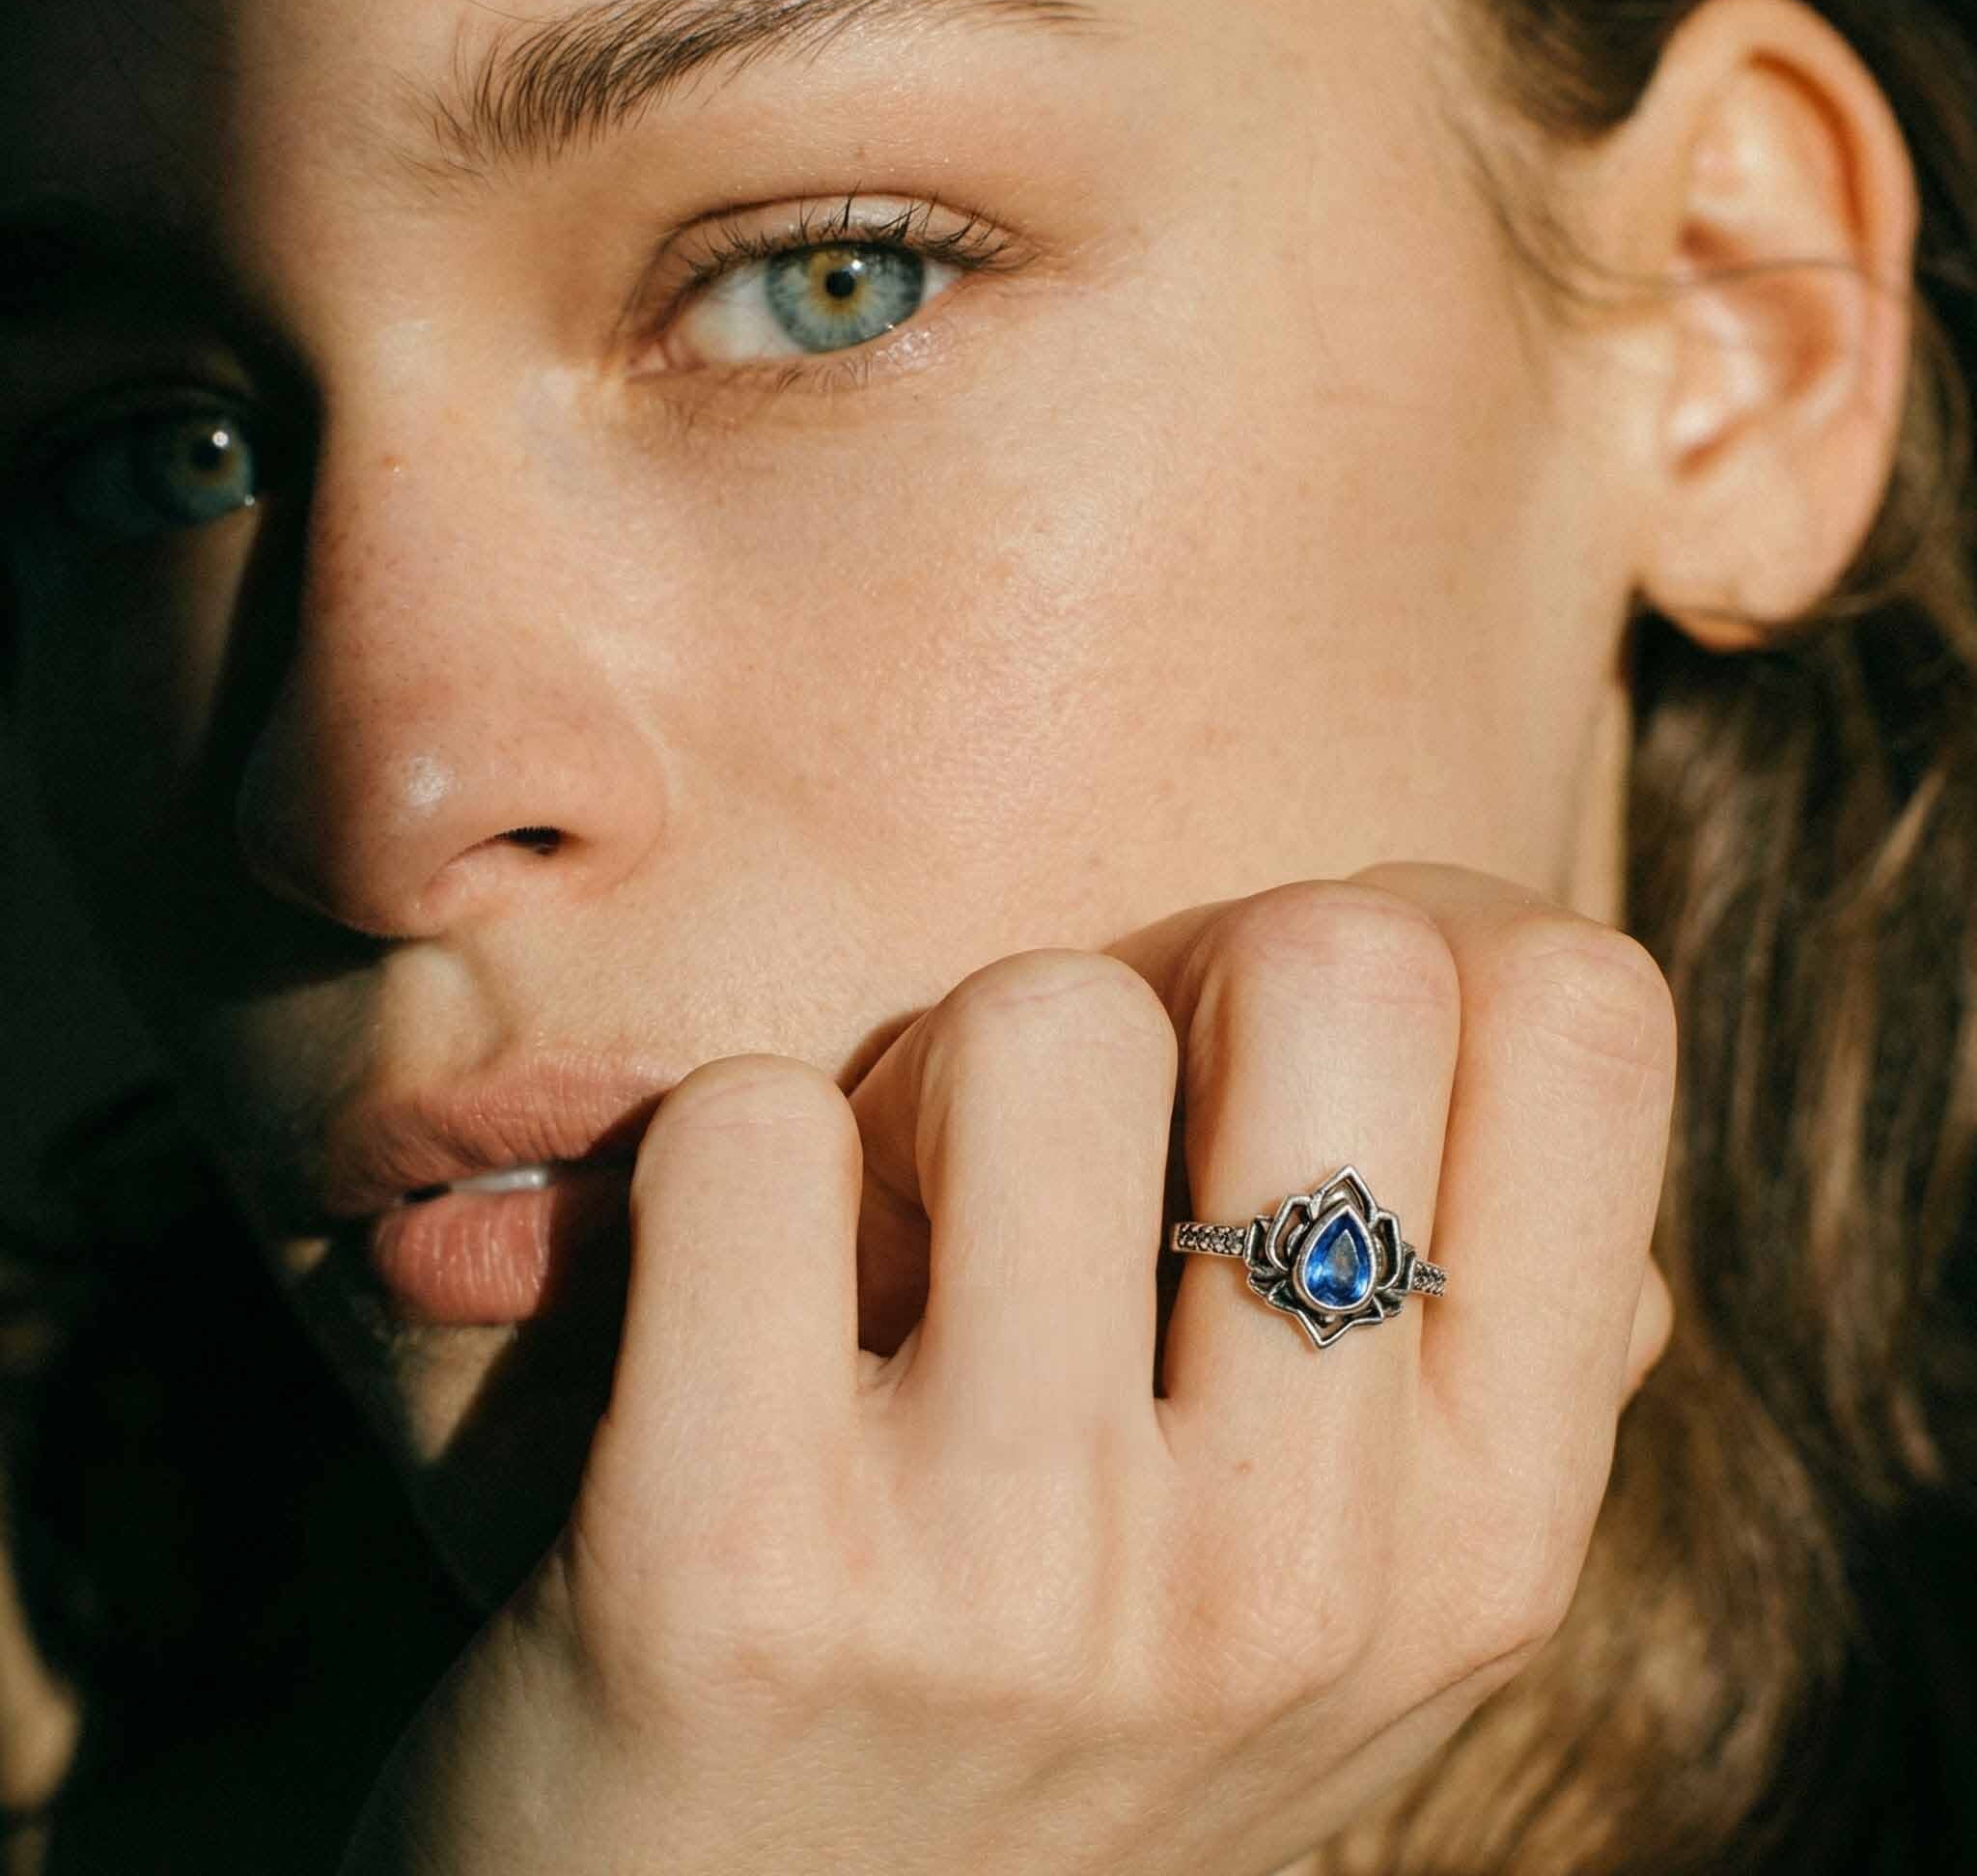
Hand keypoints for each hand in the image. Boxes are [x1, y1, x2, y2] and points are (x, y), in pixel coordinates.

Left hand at [338, 864, 1675, 1875]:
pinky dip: (719, 1161)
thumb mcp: (1327, 1595)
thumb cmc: (1039, 1728)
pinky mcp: (731, 1562)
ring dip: (924, 1081)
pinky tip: (724, 1321)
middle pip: (1327, 957)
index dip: (1407, 938)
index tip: (1264, 1039)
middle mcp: (1293, 1571)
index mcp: (1482, 1545)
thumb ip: (1450, 1341)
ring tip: (888, 1253)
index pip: (1574, 1013)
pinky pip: (753, 1128)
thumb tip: (1518, 999)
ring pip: (1032, 1019)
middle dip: (1170, 982)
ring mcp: (1018, 1573)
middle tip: (1060, 1136)